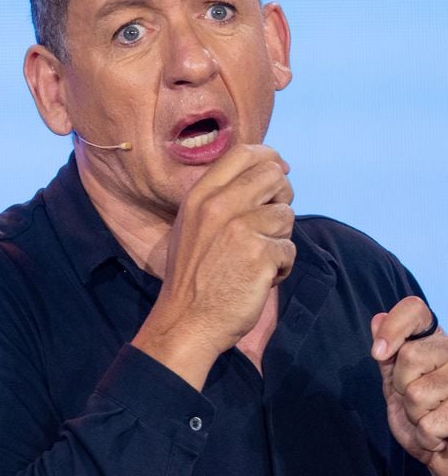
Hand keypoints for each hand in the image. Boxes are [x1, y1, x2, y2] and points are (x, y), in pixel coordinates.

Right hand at [132, 144, 295, 388]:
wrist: (186, 322)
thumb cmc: (192, 277)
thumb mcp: (191, 226)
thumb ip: (220, 199)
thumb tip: (266, 173)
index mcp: (200, 196)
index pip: (244, 153)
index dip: (269, 158)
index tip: (280, 171)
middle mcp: (220, 206)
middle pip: (274, 176)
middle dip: (282, 197)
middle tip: (271, 222)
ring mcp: (241, 229)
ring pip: (286, 216)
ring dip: (280, 240)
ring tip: (257, 261)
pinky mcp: (260, 255)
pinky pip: (289, 250)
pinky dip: (281, 268)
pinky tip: (260, 280)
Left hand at [371, 296, 447, 475]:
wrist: (445, 456)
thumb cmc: (423, 420)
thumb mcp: (398, 385)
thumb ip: (389, 355)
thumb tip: (377, 318)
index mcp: (435, 342)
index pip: (415, 311)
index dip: (394, 327)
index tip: (379, 353)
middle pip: (410, 356)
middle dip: (402, 388)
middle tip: (416, 402)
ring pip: (417, 393)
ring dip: (416, 418)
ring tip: (430, 421)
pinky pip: (429, 424)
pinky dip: (427, 438)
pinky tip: (441, 437)